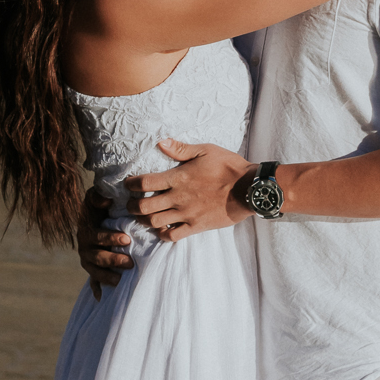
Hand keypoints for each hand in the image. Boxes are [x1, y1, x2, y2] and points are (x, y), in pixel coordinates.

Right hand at [76, 186, 132, 298]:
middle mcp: (84, 247)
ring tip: (121, 281)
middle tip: (130, 263)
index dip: (109, 238)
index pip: (95, 236)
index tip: (126, 240)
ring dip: (107, 277)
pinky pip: (92, 281)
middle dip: (112, 260)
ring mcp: (88, 260)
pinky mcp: (92, 268)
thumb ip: (98, 197)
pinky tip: (102, 298)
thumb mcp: (96, 197)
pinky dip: (97, 289)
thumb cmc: (100, 206)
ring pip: (94, 271)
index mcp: (86, 230)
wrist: (96, 217)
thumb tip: (105, 200)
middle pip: (96, 257)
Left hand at [124, 141, 254, 239]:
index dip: (131, 184)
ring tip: (144, 216)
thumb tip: (161, 143)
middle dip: (132, 206)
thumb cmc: (229, 167)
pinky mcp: (196, 226)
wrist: (250, 189)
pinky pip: (173, 236)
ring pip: (154, 222)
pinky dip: (163, 234)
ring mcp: (187, 214)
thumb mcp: (206, 150)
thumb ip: (181, 149)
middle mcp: (179, 198)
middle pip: (144, 207)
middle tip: (131, 203)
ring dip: (144, 220)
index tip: (129, 184)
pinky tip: (162, 228)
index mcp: (178, 178)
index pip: (145, 183)